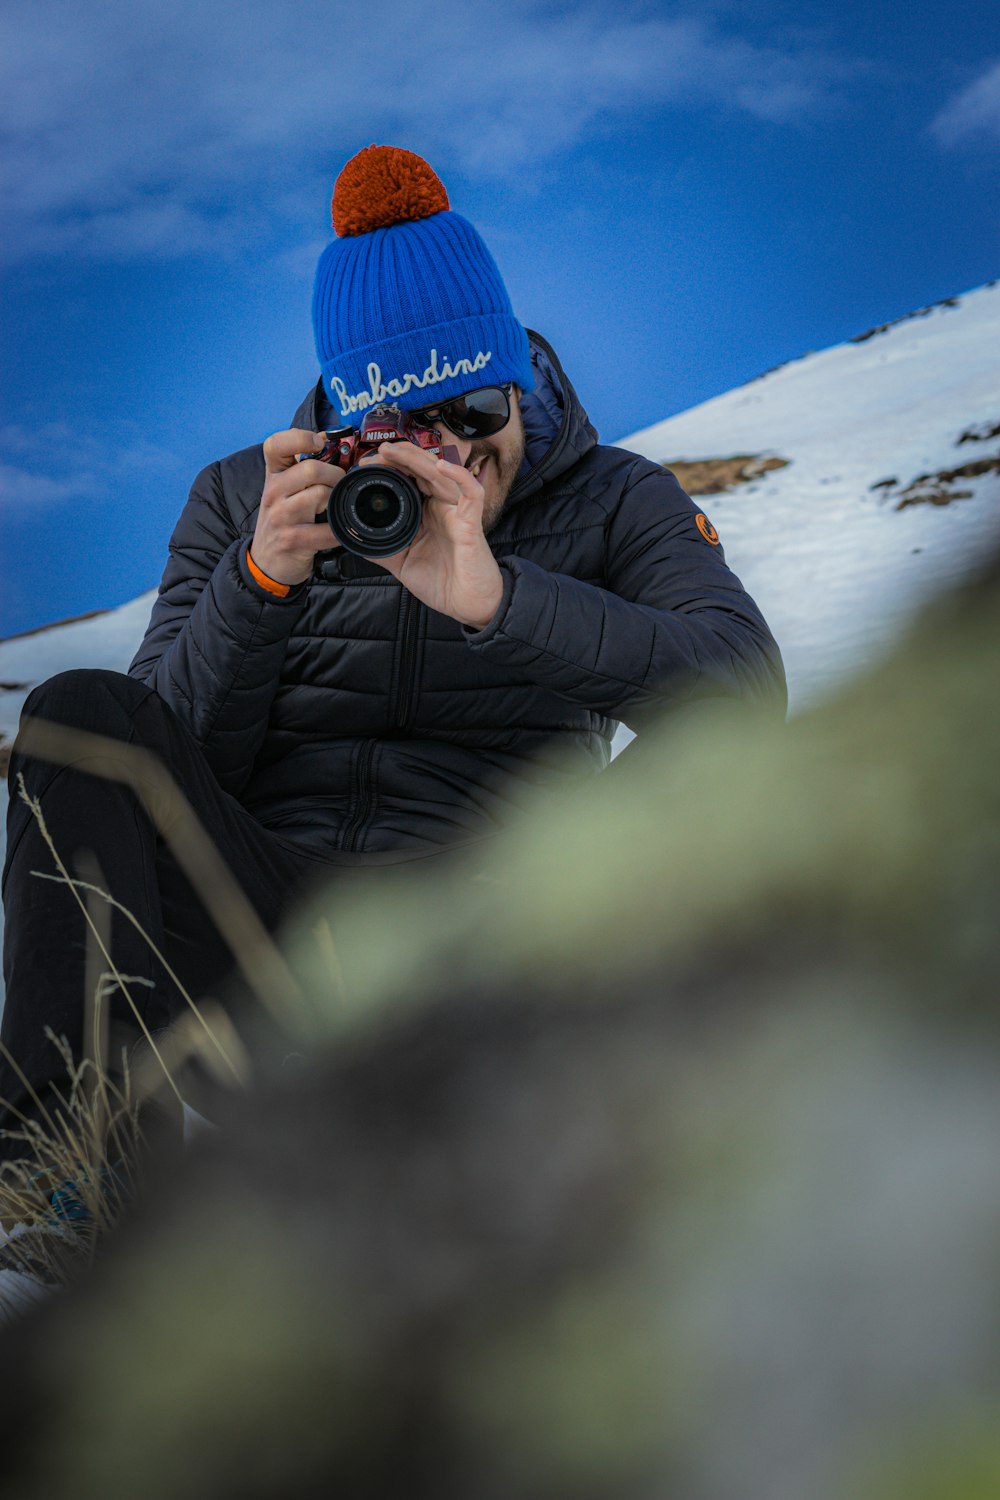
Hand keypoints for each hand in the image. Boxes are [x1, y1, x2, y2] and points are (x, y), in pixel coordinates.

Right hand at [250, 429, 342, 584]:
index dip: (299, 437)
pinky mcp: (292, 540)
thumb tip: (327, 436)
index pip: (276, 445)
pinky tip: (339, 531)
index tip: (319, 443)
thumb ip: (301, 465)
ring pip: (321, 495)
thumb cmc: (283, 521)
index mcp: (273, 476)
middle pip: (311, 469)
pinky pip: (327, 529)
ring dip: (338, 501)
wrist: (267, 562)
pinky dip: (340, 530)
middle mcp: (273, 492)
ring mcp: (281, 517)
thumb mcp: (285, 490)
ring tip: (337, 508)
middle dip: (335, 475)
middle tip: (340, 486)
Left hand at [359, 443, 503, 627]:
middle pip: (422, 470)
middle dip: (399, 457)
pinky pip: (471, 491)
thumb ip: (380, 548)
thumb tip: (352, 537)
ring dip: (417, 459)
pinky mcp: (471, 521)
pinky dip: (459, 475)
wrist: (466, 605)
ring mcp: (457, 511)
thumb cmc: (442, 583)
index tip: (366, 466)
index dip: (390, 468)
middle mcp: (441, 506)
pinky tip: (442, 466)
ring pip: (441, 474)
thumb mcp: (401, 562)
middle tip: (376, 452)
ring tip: (395, 450)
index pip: (408, 479)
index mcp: (425, 512)